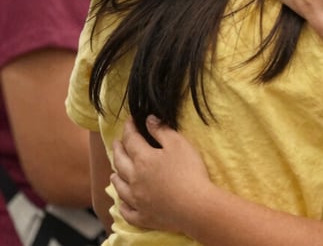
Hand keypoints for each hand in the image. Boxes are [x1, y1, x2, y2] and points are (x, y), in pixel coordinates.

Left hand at [111, 117, 210, 231]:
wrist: (194, 205)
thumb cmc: (188, 171)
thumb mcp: (178, 144)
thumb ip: (162, 130)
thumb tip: (148, 119)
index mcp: (143, 159)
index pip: (131, 140)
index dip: (129, 129)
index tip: (129, 121)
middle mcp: (134, 179)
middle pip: (120, 162)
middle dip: (118, 150)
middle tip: (116, 142)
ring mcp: (137, 200)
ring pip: (120, 187)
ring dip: (116, 177)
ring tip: (114, 173)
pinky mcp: (143, 216)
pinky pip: (127, 212)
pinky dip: (123, 206)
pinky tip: (122, 204)